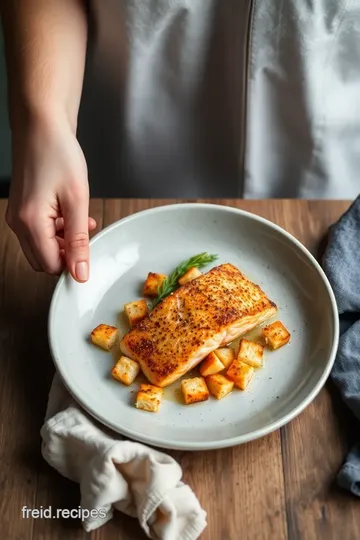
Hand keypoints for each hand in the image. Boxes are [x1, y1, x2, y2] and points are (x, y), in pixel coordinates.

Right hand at [6, 116, 95, 281]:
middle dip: (68, 253)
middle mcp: (18, 223)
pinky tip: (72, 215)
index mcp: (30, 223)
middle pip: (44, 260)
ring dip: (64, 241)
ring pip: (42, 247)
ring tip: (82, 220)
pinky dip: (57, 230)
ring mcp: (17, 216)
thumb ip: (79, 241)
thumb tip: (80, 272)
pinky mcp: (22, 209)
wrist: (42, 125)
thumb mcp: (77, 200)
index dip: (72, 264)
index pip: (50, 265)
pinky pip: (39, 232)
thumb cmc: (58, 153)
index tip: (89, 252)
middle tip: (86, 234)